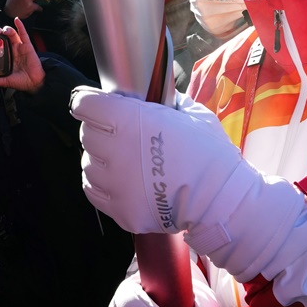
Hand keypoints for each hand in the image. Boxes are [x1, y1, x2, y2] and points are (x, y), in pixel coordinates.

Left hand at [0, 17, 44, 92]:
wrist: (35, 83)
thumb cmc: (22, 81)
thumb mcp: (5, 81)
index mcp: (6, 56)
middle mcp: (12, 50)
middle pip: (2, 36)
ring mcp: (19, 47)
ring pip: (11, 33)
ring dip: (5, 29)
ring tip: (1, 31)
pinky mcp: (28, 46)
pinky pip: (24, 34)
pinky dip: (20, 26)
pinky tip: (17, 20)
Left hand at [72, 87, 251, 234]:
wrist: (220, 198)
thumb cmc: (210, 153)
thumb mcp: (192, 114)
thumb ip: (165, 102)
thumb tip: (153, 97)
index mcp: (130, 120)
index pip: (85, 105)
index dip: (88, 103)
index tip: (93, 105)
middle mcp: (116, 150)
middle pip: (86, 135)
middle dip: (98, 131)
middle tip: (116, 134)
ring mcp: (116, 183)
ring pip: (88, 164)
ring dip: (100, 159)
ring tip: (123, 161)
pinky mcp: (120, 210)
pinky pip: (93, 191)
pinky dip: (101, 184)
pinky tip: (119, 181)